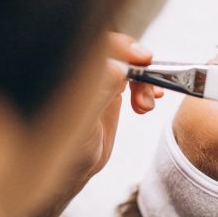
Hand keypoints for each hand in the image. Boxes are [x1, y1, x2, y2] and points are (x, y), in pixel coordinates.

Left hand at [35, 32, 162, 216]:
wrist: (72, 171)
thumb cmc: (65, 153)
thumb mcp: (82, 126)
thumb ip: (98, 95)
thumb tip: (118, 68)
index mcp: (69, 73)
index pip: (96, 44)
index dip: (121, 46)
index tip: (142, 58)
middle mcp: (83, 71)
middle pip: (118, 52)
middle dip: (139, 67)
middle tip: (151, 87)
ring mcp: (97, 79)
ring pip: (129, 65)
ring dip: (146, 82)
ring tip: (146, 106)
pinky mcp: (110, 90)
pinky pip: (134, 78)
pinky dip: (147, 86)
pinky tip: (152, 100)